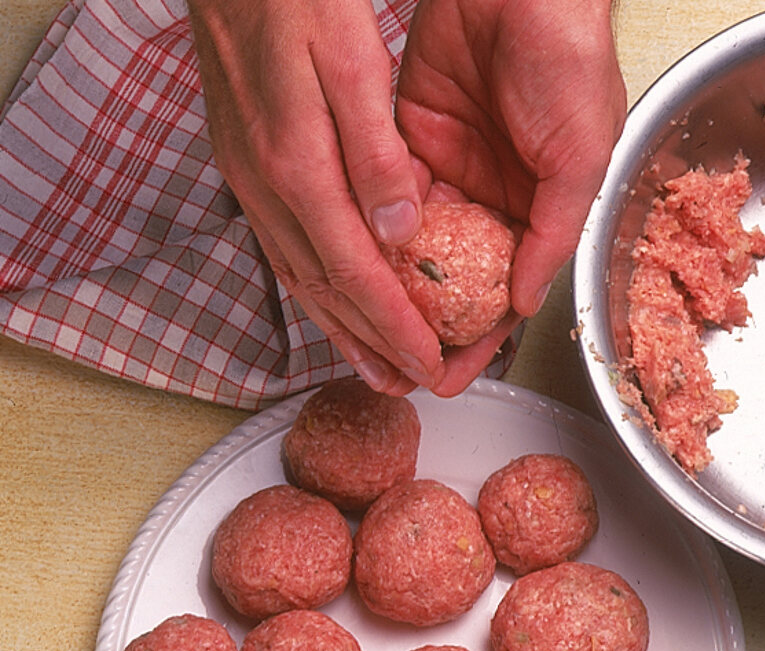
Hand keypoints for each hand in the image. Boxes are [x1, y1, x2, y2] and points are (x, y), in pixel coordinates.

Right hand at [186, 0, 443, 394]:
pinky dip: (316, 291)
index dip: (394, 326)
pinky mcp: (248, 169)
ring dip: (340, 330)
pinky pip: (285, 251)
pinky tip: (334, 302)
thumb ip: (376, 153)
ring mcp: (250, 182)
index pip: (356, 273)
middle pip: (326, 292)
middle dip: (370, 345)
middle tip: (406, 384)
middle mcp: (267, 187)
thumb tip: (400, 230)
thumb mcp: (349, 62)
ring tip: (373, 366)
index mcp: (298, 167)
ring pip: (301, 279)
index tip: (427, 361)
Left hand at [396, 0, 626, 395]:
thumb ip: (551, 235)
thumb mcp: (580, 159)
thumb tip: (524, 303)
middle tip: (401, 369)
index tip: (453, 376)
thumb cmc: (569, 61)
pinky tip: (361, 269)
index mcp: (539, 210)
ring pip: (417, 246)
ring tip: (374, 336)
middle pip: (455, 279)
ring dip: (397, 289)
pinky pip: (387, 195)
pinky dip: (375, 230)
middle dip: (429, 327)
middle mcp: (491, 199)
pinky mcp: (409, 140)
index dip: (482, 338)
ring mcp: (449, 172)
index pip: (506, 288)